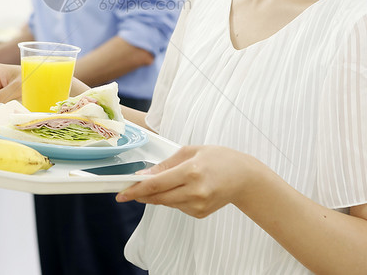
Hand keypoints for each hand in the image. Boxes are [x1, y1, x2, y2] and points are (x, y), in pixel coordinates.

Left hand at [116, 145, 256, 218]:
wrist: (244, 177)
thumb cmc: (220, 159)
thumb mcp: (191, 152)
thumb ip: (166, 164)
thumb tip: (144, 176)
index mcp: (192, 172)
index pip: (156, 184)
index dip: (136, 189)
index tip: (122, 192)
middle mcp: (195, 191)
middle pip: (158, 198)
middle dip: (141, 194)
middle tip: (128, 190)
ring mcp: (198, 205)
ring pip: (166, 203)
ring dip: (158, 195)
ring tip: (167, 181)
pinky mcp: (200, 213)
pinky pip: (177, 206)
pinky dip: (173, 198)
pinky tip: (184, 188)